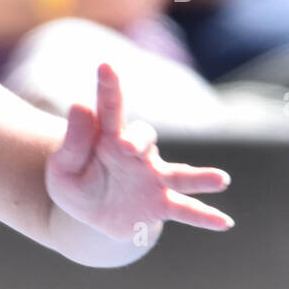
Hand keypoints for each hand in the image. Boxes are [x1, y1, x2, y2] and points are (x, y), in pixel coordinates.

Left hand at [45, 63, 232, 241]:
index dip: (109, 87)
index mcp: (107, 140)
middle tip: (126, 146)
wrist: (90, 215)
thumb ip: (72, 142)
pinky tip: (224, 222)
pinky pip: (186, 209)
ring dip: (201, 178)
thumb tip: (80, 105)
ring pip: (180, 175)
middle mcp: (137, 154)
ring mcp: (153, 178)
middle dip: (139, 140)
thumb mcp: (63, 168)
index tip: (105, 66)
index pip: (109, 110)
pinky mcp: (161, 204)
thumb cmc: (75, 183)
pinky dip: (204, 216)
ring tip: (221, 180)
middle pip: (144, 138)